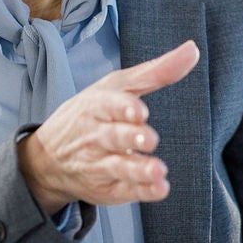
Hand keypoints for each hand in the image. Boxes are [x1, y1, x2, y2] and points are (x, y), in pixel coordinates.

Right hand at [17, 41, 197, 215]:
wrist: (49, 157)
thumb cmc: (91, 113)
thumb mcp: (117, 87)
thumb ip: (156, 71)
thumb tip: (193, 50)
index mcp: (96, 106)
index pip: (108, 106)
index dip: (124, 108)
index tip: (140, 112)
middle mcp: (94, 136)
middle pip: (113, 136)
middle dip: (130, 138)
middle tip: (150, 139)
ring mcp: (98, 164)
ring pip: (118, 167)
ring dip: (138, 170)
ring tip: (157, 171)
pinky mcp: (105, 188)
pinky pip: (124, 191)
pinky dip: (141, 192)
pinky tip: (158, 189)